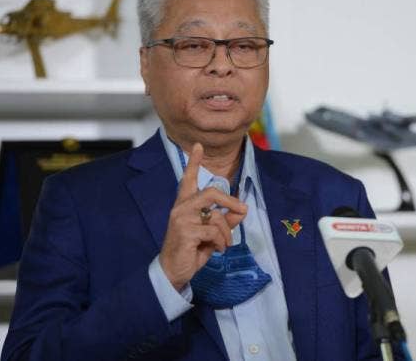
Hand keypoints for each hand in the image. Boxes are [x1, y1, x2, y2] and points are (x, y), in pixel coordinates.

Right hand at [159, 143, 247, 290]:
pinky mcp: (185, 231)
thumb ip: (225, 221)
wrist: (173, 271)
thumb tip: (242, 211)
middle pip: (211, 192)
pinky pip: (213, 231)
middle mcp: (181, 207)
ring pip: (216, 216)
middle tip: (242, 211)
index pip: (188, 179)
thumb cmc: (191, 250)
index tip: (198, 146)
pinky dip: (221, 242)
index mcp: (184, 204)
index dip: (193, 162)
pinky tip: (218, 250)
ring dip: (227, 232)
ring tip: (225, 244)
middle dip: (230, 201)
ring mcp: (182, 218)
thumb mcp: (211, 234)